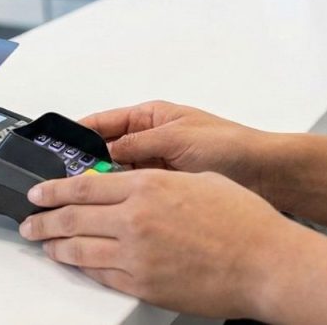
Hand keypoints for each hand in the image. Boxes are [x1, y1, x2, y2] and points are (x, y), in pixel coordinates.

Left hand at [20, 170, 293, 319]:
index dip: (52, 189)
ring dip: (54, 246)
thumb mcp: (195, 180)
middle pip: (71, 217)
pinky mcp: (143, 284)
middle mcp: (134, 219)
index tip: (37, 192)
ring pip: (78, 249)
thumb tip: (127, 182)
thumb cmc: (243, 220)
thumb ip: (154, 180)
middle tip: (28, 221)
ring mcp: (136, 255)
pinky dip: (83, 268)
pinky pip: (101, 276)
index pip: (82, 186)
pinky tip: (75, 264)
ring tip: (43, 243)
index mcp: (146, 186)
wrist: (268, 263)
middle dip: (42, 220)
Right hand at [79, 100, 269, 195]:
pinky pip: (134, 192)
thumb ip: (137, 146)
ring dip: (102, 182)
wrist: (269, 174)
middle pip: (105, 149)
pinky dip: (121, 198)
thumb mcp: (176, 139)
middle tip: (62, 178)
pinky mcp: (167, 189)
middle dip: (84, 163)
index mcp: (150, 117)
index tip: (57, 148)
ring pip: (117, 173)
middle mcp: (150, 139)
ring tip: (81, 195)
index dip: (78, 134)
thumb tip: (104, 156)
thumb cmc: (231, 146)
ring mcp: (158, 165)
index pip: (103, 123)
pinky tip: (108, 208)